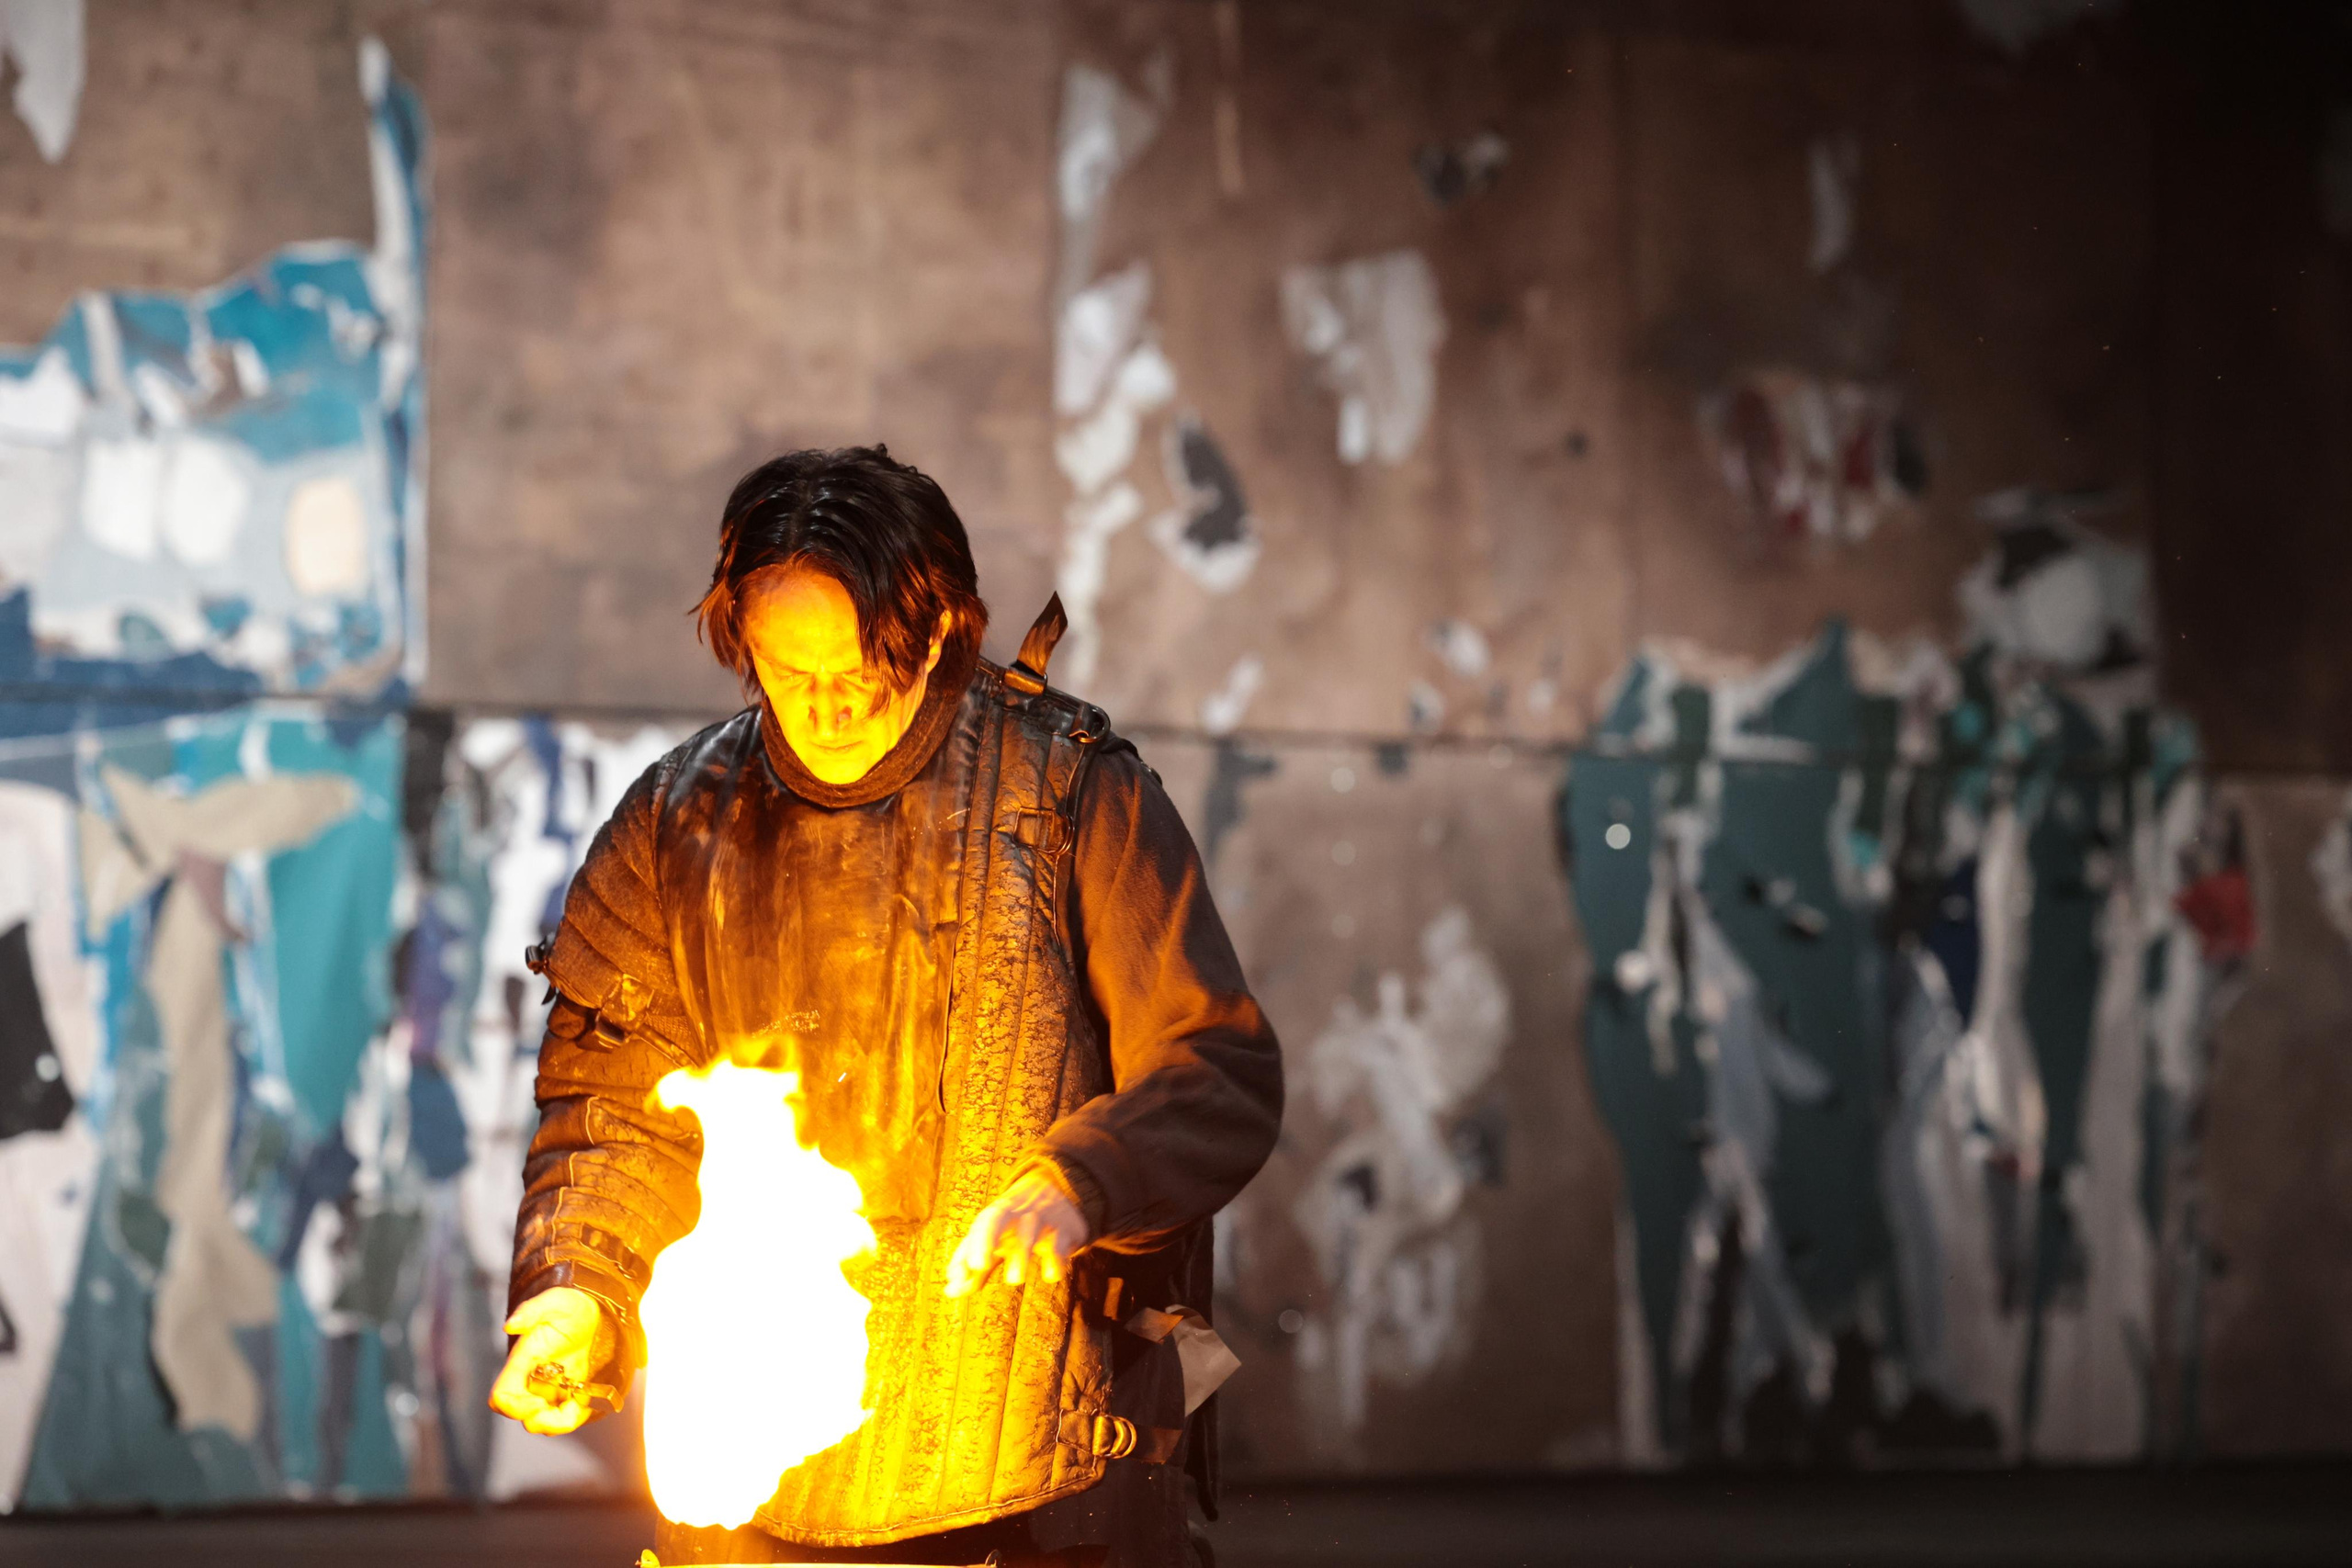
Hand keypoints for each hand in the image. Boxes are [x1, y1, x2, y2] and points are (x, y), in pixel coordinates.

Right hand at [488, 1286, 613, 1433]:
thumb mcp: (555, 1301)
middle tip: (569, 1404)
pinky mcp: (562, 1395)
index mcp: (521, 1361)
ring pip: (540, 1423)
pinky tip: (584, 1402)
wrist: (587, 1314)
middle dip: (544, 1420)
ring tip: (579, 1402)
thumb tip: (510, 1325)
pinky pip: (561, 1419)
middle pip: (520, 1416)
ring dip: (561, 1422)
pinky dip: (574, 1417)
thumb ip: (532, 1310)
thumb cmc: (567, 1307)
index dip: (516, 1407)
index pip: (501, 1397)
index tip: (540, 1401)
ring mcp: (544, 1390)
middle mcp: (528, 1380)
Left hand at [945, 1166, 1092, 1296]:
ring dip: (1021, 1255)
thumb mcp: (993, 1238)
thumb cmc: (1016, 1223)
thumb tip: (950, 1291)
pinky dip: (1056, 1261)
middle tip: (978, 1266)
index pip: (979, 1227)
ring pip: (1029, 1232)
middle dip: (985, 1239)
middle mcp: (1016, 1214)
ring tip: (1015, 1279)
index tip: (959, 1278)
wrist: (1061, 1189)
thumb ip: (971, 1264)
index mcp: (997, 1215)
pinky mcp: (1067, 1230)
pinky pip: (1061, 1245)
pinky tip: (1051, 1274)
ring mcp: (1042, 1219)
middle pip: (996, 1219)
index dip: (969, 1250)